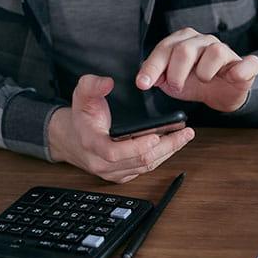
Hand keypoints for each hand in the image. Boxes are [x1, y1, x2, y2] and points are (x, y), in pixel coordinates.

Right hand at [48, 74, 194, 182]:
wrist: (73, 139)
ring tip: (185, 136)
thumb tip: (107, 82)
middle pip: (139, 161)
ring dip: (168, 152)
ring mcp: (114, 172)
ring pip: (146, 167)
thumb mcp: (81, 95)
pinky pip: (146, 169)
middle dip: (165, 147)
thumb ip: (92, 85)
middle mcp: (103, 163)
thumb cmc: (81, 117)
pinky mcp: (123, 175)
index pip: (114, 153)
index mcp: (92, 145)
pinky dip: (162, 156)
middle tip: (184, 133)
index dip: (136, 147)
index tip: (156, 136)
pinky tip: (174, 143)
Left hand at [136, 28, 257, 111]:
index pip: (165, 48)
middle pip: (185, 50)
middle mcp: (205, 41)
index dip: (152, 67)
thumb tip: (147, 79)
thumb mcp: (172, 82)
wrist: (222, 94)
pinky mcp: (246, 65)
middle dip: (176, 73)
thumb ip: (157, 77)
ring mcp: (226, 51)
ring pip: (215, 52)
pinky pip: (247, 63)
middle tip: (177, 86)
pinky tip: (233, 76)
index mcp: (184, 41)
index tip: (143, 84)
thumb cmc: (196, 83)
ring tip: (203, 80)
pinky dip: (240, 70)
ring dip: (204, 73)